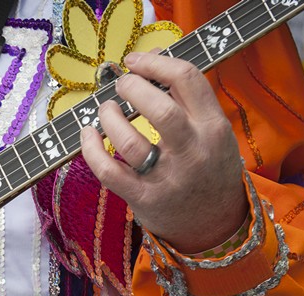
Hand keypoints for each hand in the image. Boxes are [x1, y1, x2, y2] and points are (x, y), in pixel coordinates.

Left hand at [80, 52, 248, 253]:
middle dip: (132, 88)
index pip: (188, 80)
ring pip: (130, 141)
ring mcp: (167, 178)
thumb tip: (151, 61)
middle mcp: (193, 152)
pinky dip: (91, 150)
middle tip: (120, 85)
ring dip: (109, 118)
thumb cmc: (208, 169)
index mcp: (214, 127)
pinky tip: (88, 134)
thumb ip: (188, 100)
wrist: (215, 225)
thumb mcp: (213, 132)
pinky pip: (109, 172)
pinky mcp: (143, 199)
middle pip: (160, 109)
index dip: (156, 63)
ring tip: (105, 110)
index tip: (135, 61)